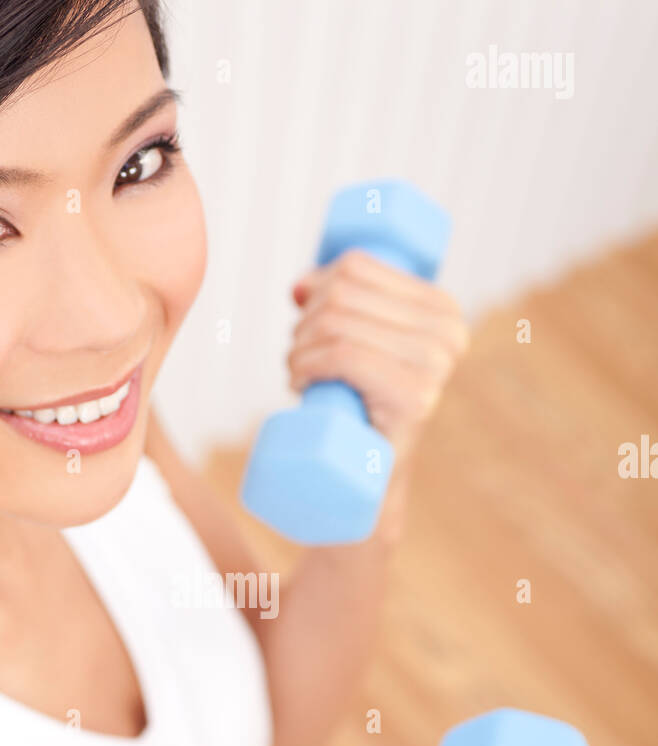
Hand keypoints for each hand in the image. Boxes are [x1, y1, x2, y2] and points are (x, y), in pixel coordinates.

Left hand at [287, 249, 469, 458]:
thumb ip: (340, 308)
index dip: (314, 287)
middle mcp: (448, 332)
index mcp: (442, 309)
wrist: (375, 478)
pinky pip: (344, 355)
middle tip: (298, 360)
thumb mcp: (360, 346)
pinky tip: (300, 381)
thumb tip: (299, 288)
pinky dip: (307, 364)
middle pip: (341, 295)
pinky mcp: (415, 397)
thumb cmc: (362, 408)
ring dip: (298, 348)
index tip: (305, 322)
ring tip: (297, 373)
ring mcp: (435, 366)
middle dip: (303, 324)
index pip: (356, 266)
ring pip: (336, 326)